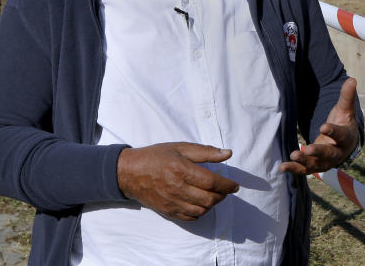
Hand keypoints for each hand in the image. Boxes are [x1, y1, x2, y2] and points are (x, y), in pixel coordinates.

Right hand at [117, 142, 238, 220]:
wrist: (129, 172)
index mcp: (181, 170)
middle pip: (209, 199)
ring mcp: (172, 202)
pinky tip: (201, 203)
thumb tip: (228, 153)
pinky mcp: (167, 211)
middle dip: (222, 195)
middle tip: (225, 190)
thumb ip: (205, 151)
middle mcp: (177, 188)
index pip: (211, 182)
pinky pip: (190, 217)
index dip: (227, 185)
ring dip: (212, 204)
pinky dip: (200, 212)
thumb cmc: (156, 156)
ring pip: (201, 210)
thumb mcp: (180, 147)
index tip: (235, 185)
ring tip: (214, 195)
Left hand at [279, 77, 359, 174]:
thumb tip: (352, 79)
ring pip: (316, 164)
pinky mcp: (315, 166)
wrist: (345, 143)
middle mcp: (337, 153)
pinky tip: (282, 167)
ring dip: (304, 161)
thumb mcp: (345, 109)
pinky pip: (305, 170)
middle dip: (318, 152)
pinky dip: (294, 169)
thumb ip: (347, 96)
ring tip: (293, 155)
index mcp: (346, 138)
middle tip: (308, 149)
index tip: (323, 126)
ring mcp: (326, 162)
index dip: (333, 131)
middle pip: (329, 154)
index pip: (340, 135)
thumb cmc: (343, 122)